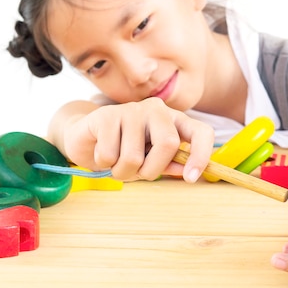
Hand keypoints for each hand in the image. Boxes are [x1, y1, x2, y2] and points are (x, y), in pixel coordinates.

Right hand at [61, 97, 213, 181]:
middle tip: (138, 173)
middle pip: (168, 143)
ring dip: (122, 172)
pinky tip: (102, 152)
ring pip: (134, 156)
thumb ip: (170, 164)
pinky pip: (109, 154)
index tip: (190, 178)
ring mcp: (131, 109)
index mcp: (174, 120)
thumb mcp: (151, 161)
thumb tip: (188, 173)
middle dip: (151, 170)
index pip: (201, 132)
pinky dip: (104, 164)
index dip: (201, 155)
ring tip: (115, 163)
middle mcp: (156, 109)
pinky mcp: (106, 115)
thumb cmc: (124, 151)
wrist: (87, 138)